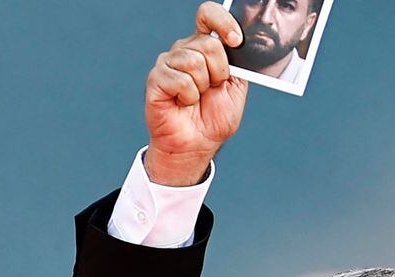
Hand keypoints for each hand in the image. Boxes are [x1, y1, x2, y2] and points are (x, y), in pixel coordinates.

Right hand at [144, 2, 247, 185]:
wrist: (198, 143)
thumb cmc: (215, 117)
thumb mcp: (236, 88)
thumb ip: (238, 64)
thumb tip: (237, 43)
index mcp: (205, 47)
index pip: (208, 16)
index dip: (223, 21)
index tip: (236, 40)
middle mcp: (184, 50)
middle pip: (208, 43)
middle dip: (219, 72)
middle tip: (213, 88)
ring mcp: (168, 62)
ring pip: (194, 61)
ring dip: (203, 86)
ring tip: (196, 98)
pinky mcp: (156, 78)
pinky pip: (180, 80)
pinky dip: (188, 97)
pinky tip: (184, 103)